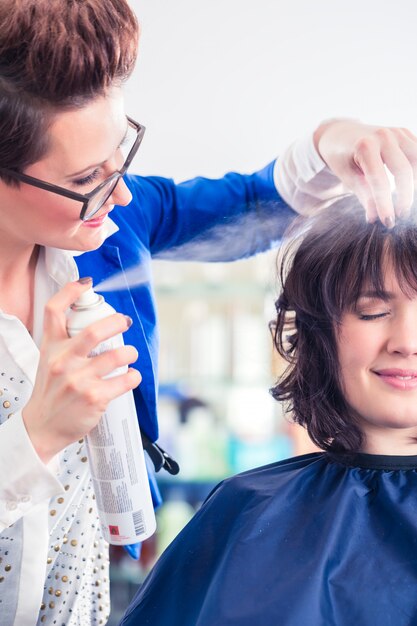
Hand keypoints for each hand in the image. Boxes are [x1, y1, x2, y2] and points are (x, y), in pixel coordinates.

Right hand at [22, 279, 140, 462]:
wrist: (42, 428)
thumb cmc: (50, 393)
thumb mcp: (48, 362)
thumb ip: (65, 343)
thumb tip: (95, 323)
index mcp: (51, 348)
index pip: (54, 311)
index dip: (70, 292)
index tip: (86, 284)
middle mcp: (63, 361)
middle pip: (95, 331)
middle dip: (116, 322)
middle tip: (124, 321)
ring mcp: (79, 380)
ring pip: (117, 355)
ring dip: (130, 352)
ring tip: (130, 353)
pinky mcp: (95, 397)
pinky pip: (125, 380)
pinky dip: (134, 376)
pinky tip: (131, 376)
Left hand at [314, 119, 416, 225]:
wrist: (341, 134)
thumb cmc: (342, 158)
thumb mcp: (347, 177)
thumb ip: (363, 195)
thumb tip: (375, 218)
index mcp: (365, 146)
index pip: (379, 180)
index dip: (385, 204)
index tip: (388, 222)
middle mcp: (384, 135)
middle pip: (404, 170)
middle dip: (405, 197)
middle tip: (400, 216)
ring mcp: (397, 132)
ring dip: (413, 184)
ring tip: (405, 202)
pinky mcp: (405, 133)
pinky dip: (416, 172)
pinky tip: (410, 187)